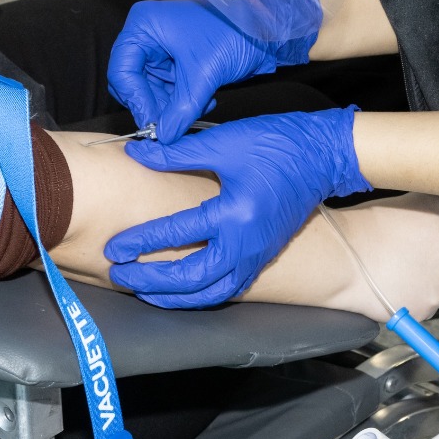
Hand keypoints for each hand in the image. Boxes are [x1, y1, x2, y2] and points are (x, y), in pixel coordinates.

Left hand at [104, 108, 369, 306]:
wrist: (324, 155)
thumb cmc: (277, 143)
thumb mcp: (224, 141)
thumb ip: (176, 153)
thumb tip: (136, 154)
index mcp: (235, 213)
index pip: (178, 235)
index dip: (141, 242)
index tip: (114, 248)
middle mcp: (247, 243)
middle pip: (193, 278)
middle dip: (153, 281)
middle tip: (121, 275)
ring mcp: (258, 254)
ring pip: (213, 292)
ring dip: (176, 297)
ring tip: (146, 292)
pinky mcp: (264, 256)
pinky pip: (229, 288)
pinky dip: (202, 294)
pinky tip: (183, 291)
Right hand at [107, 0, 320, 140]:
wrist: (267, 29)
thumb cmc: (235, 34)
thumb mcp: (204, 76)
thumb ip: (180, 110)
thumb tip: (163, 137)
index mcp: (144, 25)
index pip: (122, 70)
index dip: (136, 100)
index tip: (152, 125)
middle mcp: (147, 35)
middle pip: (132, 82)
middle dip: (153, 105)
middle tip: (167, 127)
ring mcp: (161, 48)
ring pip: (151, 90)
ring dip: (171, 107)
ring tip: (194, 112)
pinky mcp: (176, 61)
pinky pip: (169, 90)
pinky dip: (182, 102)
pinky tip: (203, 103)